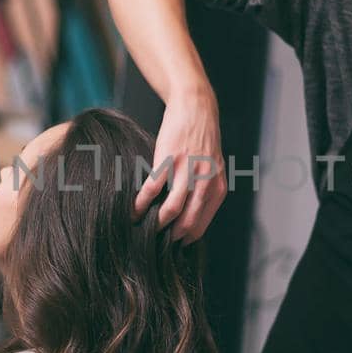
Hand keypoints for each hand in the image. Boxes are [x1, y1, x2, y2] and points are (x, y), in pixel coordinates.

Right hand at [135, 87, 225, 243]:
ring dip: (156, 223)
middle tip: (156, 242)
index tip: (173, 245)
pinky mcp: (169, 159)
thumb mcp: (214, 167)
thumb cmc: (203, 139)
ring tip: (144, 228)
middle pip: (187, 222)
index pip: (202, 224)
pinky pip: (153, 188)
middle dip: (171, 236)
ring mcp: (187, 171)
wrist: (196, 108)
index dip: (186, 238)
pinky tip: (134, 209)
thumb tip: (190, 216)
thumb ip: (206, 190)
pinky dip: (141, 203)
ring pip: (171, 209)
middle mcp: (205, 182)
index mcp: (217, 187)